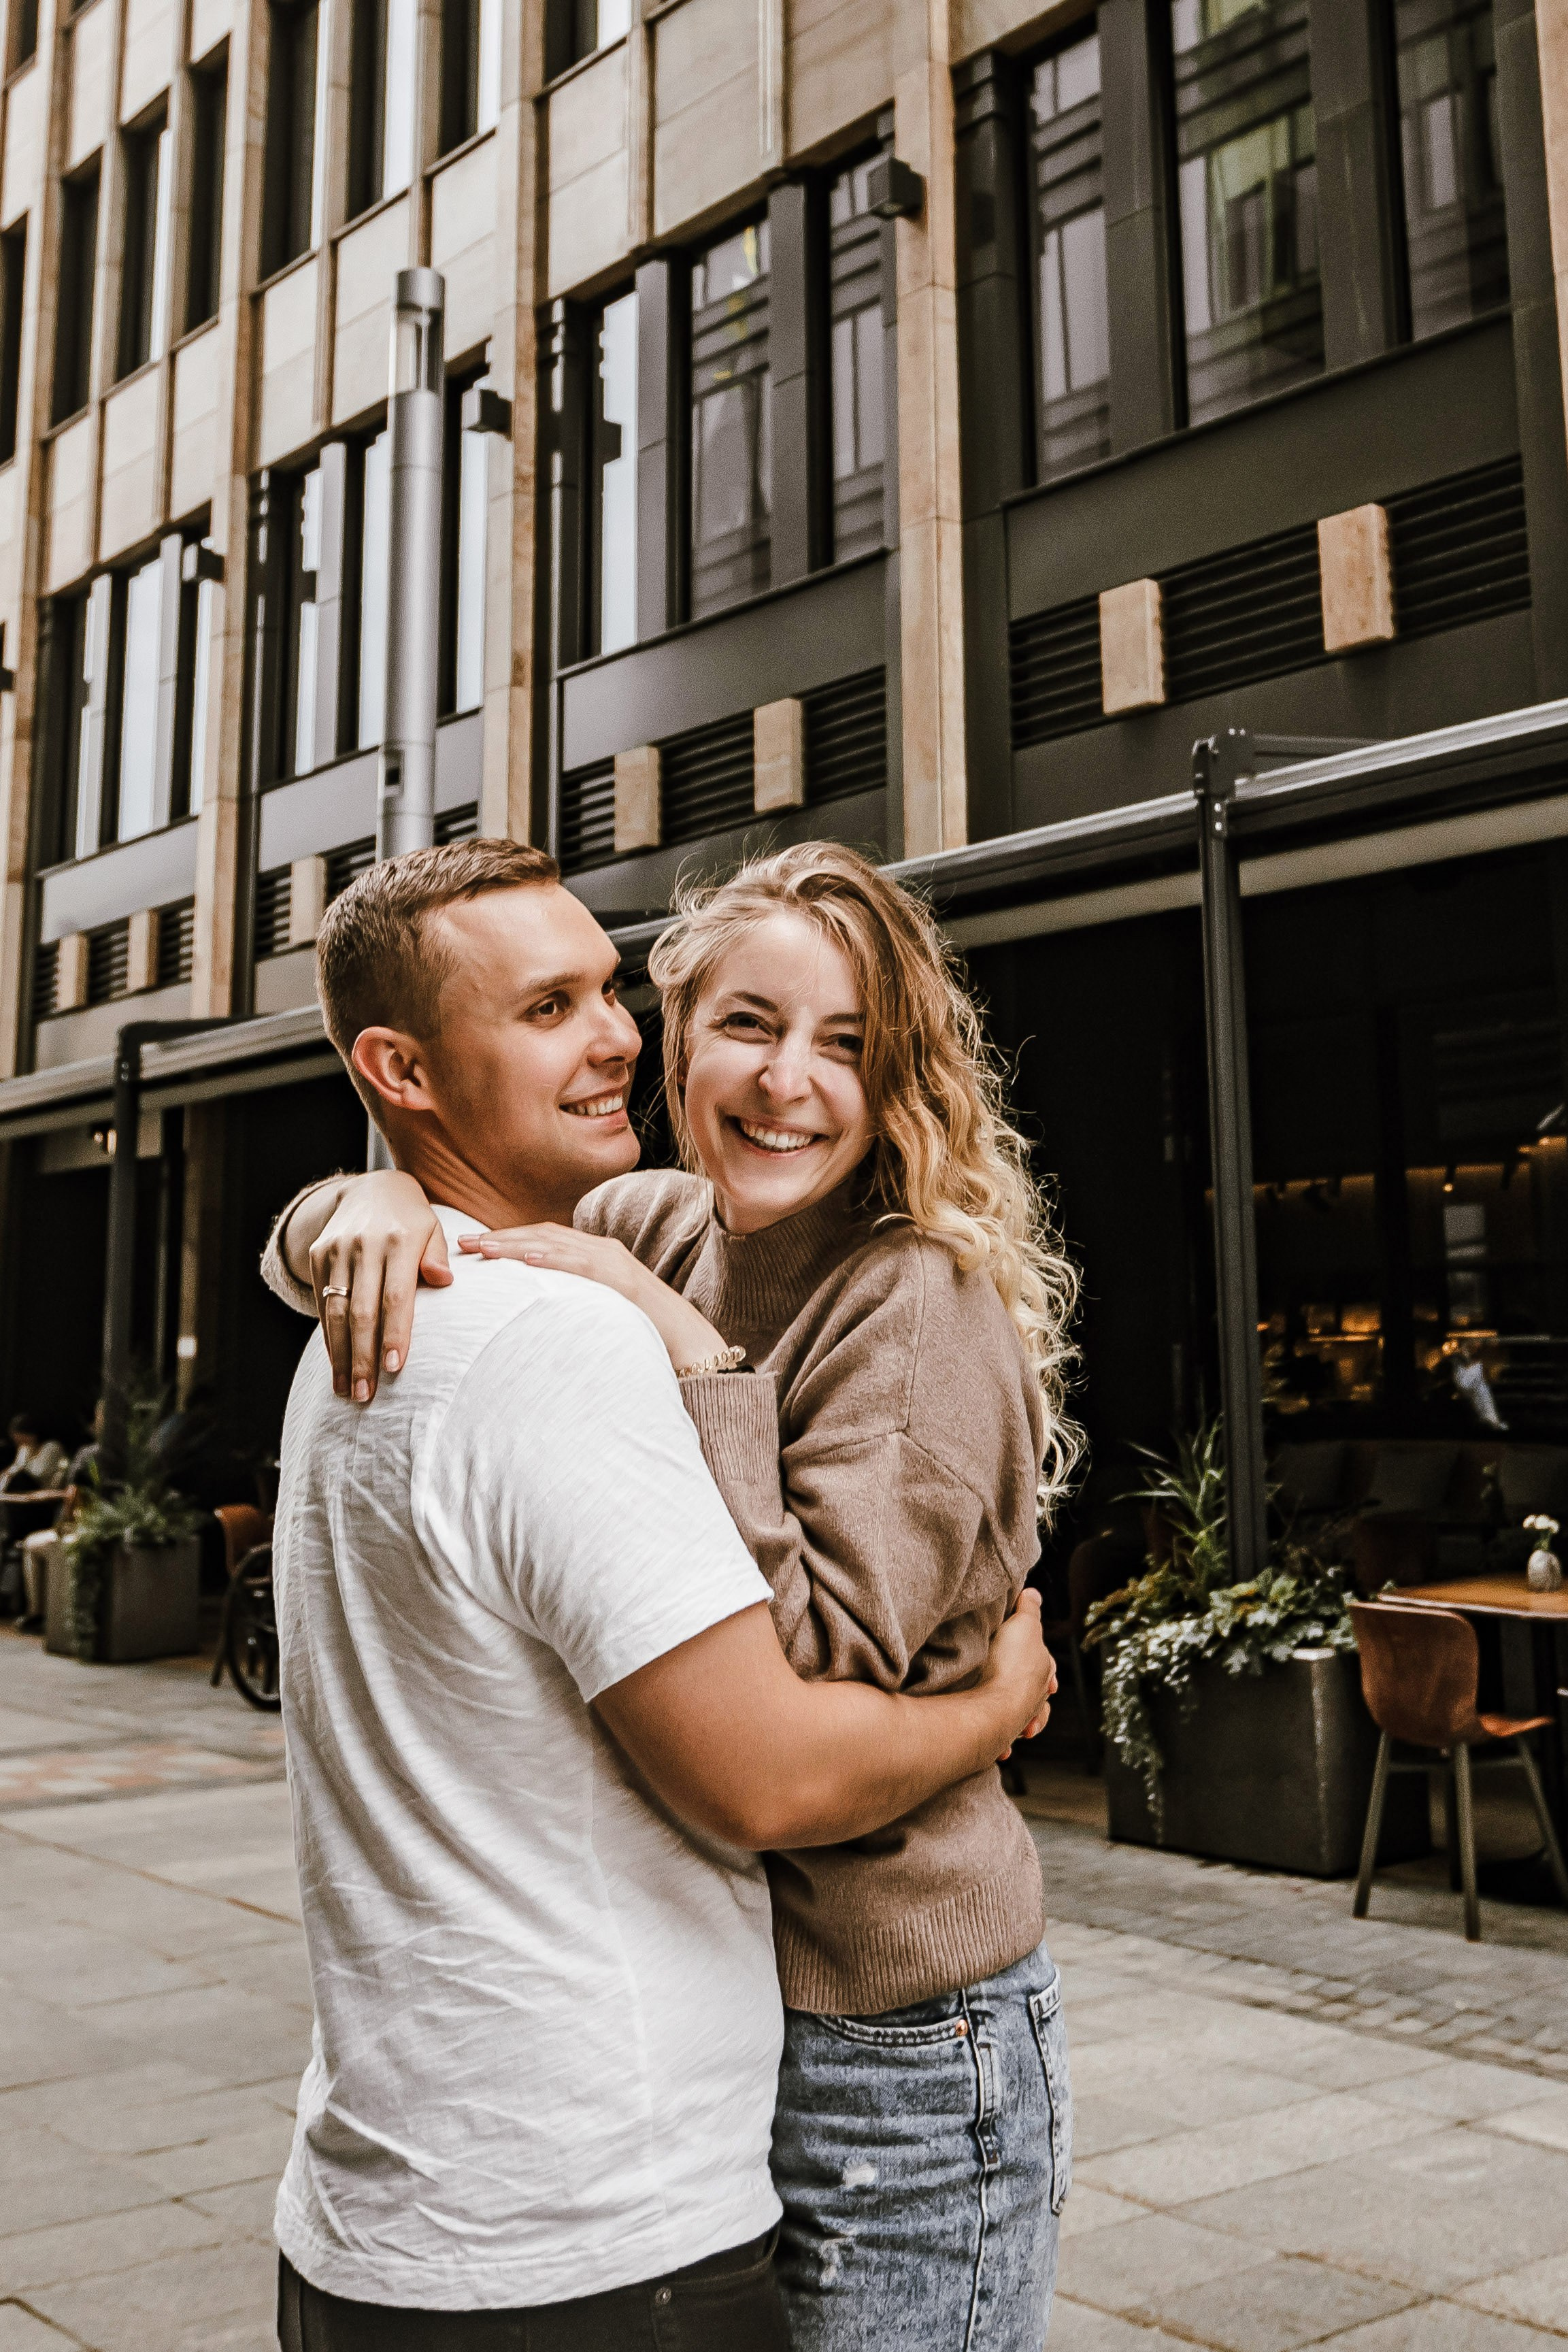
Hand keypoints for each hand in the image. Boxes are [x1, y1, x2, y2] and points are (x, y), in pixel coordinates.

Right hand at [311, 1171, 448, 1400]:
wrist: (370, 1188)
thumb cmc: (412, 1221)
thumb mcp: (433, 1229)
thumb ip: (438, 1256)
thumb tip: (445, 1281)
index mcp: (399, 1240)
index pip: (396, 1296)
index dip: (395, 1333)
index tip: (396, 1369)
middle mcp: (365, 1245)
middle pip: (361, 1310)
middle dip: (363, 1356)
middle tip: (365, 1394)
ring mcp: (337, 1250)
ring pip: (336, 1311)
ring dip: (340, 1355)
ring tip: (347, 1390)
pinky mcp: (318, 1254)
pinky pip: (323, 1302)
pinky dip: (329, 1336)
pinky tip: (336, 1363)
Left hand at [458, 1226, 730, 1374]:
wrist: (689, 1345)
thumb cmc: (642, 1334)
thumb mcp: (598, 1313)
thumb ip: (571, 1303)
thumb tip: (535, 1314)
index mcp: (596, 1257)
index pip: (543, 1239)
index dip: (506, 1240)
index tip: (472, 1248)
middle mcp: (603, 1251)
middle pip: (542, 1235)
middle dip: (500, 1238)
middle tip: (462, 1243)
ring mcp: (614, 1263)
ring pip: (556, 1244)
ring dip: (515, 1244)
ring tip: (483, 1248)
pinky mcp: (623, 1280)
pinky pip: (582, 1265)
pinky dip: (553, 1258)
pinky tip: (527, 1259)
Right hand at [976, 1590, 1057, 1761]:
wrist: (996, 1706)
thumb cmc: (1011, 1666)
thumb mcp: (1022, 1625)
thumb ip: (1029, 1610)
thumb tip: (1034, 1594)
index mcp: (1044, 1672)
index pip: (1048, 1667)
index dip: (1044, 1665)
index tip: (1044, 1669)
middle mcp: (1036, 1698)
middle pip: (1038, 1696)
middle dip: (1032, 1696)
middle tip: (1019, 1692)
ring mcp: (1020, 1719)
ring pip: (1025, 1721)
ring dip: (1020, 1722)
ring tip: (1016, 1725)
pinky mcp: (1001, 1736)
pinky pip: (1003, 1740)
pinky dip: (1003, 1743)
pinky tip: (1001, 1747)